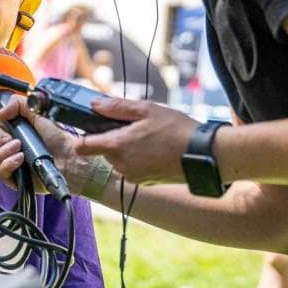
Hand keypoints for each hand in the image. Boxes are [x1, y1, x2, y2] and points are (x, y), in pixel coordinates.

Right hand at [0, 95, 94, 195]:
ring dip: (1, 153)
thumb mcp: (37, 112)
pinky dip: (8, 163)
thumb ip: (17, 104)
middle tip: (12, 140)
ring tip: (19, 148)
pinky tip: (21, 159)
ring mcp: (9, 167)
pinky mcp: (14, 181)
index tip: (6, 131)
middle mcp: (7, 153)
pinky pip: (0, 174)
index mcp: (10, 137)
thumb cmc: (57, 138)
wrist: (69, 157)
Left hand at [75, 97, 198, 183]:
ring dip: (125, 148)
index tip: (88, 128)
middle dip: (112, 138)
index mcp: (117, 146)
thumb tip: (94, 104)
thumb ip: (116, 107)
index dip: (82, 136)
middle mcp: (120, 165)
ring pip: (117, 159)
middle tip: (132, 126)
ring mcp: (132, 176)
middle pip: (103, 150)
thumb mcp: (146, 109)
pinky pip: (130, 168)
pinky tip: (154, 149)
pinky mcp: (143, 182)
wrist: (204, 155)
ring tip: (148, 137)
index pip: (82, 146)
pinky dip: (136, 158)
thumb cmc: (177, 130)